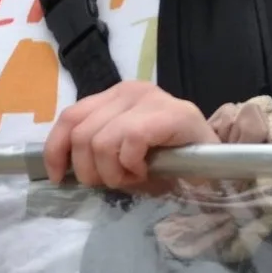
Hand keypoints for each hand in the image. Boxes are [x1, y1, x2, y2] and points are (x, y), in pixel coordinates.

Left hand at [44, 80, 215, 193]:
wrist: (214, 159)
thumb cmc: (165, 160)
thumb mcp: (120, 153)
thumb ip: (93, 150)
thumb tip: (62, 168)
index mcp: (112, 97)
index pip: (69, 118)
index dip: (57, 151)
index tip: (61, 177)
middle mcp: (128, 91)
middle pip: (81, 134)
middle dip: (90, 171)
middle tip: (116, 181)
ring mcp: (150, 99)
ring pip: (100, 142)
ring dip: (113, 172)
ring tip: (134, 176)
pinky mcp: (169, 113)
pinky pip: (129, 142)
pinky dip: (131, 165)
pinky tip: (146, 171)